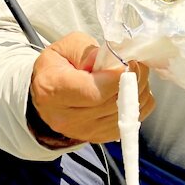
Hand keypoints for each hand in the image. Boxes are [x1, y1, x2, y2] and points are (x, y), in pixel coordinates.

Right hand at [28, 31, 154, 144]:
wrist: (47, 93)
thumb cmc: (57, 67)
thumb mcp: (67, 46)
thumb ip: (90, 51)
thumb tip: (114, 61)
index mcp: (54, 90)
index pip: (94, 91)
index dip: (118, 77)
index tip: (128, 62)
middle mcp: (66, 117)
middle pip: (112, 103)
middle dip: (133, 80)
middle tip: (135, 64)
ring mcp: (83, 132)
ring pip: (126, 114)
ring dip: (137, 92)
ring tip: (131, 76)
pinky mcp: (99, 137)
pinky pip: (132, 122)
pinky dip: (137, 104)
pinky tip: (129, 91)